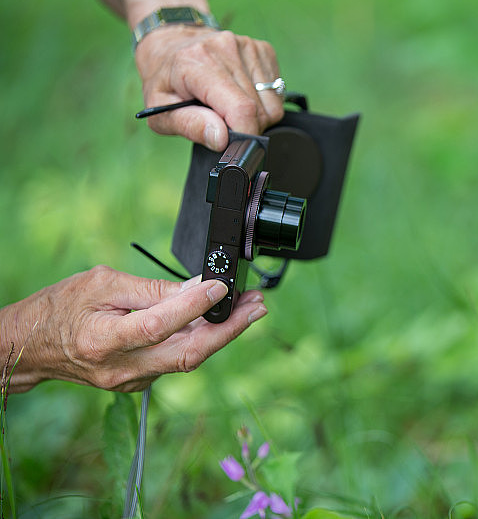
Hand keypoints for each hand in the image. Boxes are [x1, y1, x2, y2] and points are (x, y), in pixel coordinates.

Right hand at [3, 266, 266, 392]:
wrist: (31, 347)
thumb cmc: (61, 308)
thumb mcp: (102, 283)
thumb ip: (152, 290)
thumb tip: (197, 287)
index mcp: (106, 339)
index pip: (161, 325)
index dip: (195, 307)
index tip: (222, 287)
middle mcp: (122, 368)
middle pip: (189, 354)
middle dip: (231, 330)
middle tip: (258, 304)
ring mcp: (132, 380)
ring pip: (189, 359)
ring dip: (223, 334)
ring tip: (249, 307)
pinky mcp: (140, 382)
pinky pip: (178, 360)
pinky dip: (201, 340)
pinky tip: (219, 321)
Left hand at [135, 26, 284, 150]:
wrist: (170, 44)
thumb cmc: (165, 79)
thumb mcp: (160, 110)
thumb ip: (190, 125)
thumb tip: (221, 139)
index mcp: (196, 62)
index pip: (240, 108)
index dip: (244, 135)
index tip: (234, 144)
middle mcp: (225, 48)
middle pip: (258, 111)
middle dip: (245, 127)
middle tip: (222, 123)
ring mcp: (247, 46)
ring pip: (272, 105)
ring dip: (256, 116)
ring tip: (229, 108)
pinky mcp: (261, 49)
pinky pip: (276, 92)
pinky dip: (263, 102)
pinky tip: (241, 94)